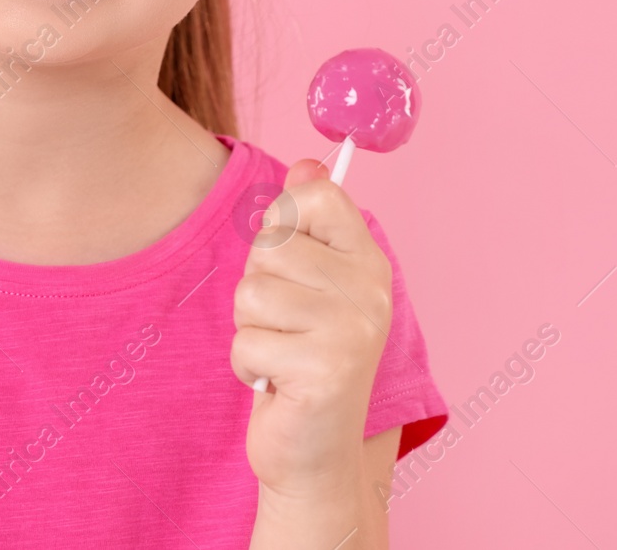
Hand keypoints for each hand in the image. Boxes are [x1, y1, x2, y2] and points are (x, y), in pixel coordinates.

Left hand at [231, 158, 393, 497]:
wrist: (315, 453)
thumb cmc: (302, 359)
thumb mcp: (308, 285)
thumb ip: (306, 226)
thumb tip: (305, 163)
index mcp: (368, 261)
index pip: (317, 196)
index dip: (284, 223)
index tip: (294, 265)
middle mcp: (370, 291)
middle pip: (270, 246)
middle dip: (258, 287)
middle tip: (285, 325)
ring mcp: (352, 331)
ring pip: (252, 293)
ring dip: (251, 329)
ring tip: (281, 353)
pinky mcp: (325, 372)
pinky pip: (246, 341)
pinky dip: (248, 366)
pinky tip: (276, 384)